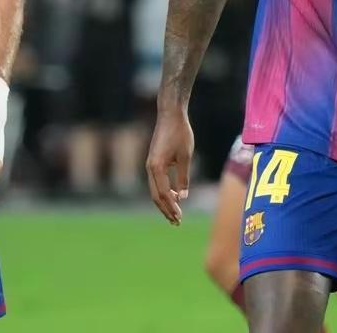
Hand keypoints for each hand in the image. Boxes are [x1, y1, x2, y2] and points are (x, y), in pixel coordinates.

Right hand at [145, 107, 193, 225]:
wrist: (170, 114)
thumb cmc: (180, 133)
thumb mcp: (185, 156)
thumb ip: (183, 177)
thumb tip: (182, 197)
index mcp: (157, 167)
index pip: (164, 194)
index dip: (172, 207)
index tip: (180, 217)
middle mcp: (150, 168)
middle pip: (155, 195)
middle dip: (166, 210)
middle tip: (176, 222)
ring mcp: (150, 164)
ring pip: (154, 190)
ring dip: (164, 202)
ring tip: (175, 214)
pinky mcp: (153, 161)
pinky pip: (156, 182)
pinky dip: (164, 192)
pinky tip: (174, 196)